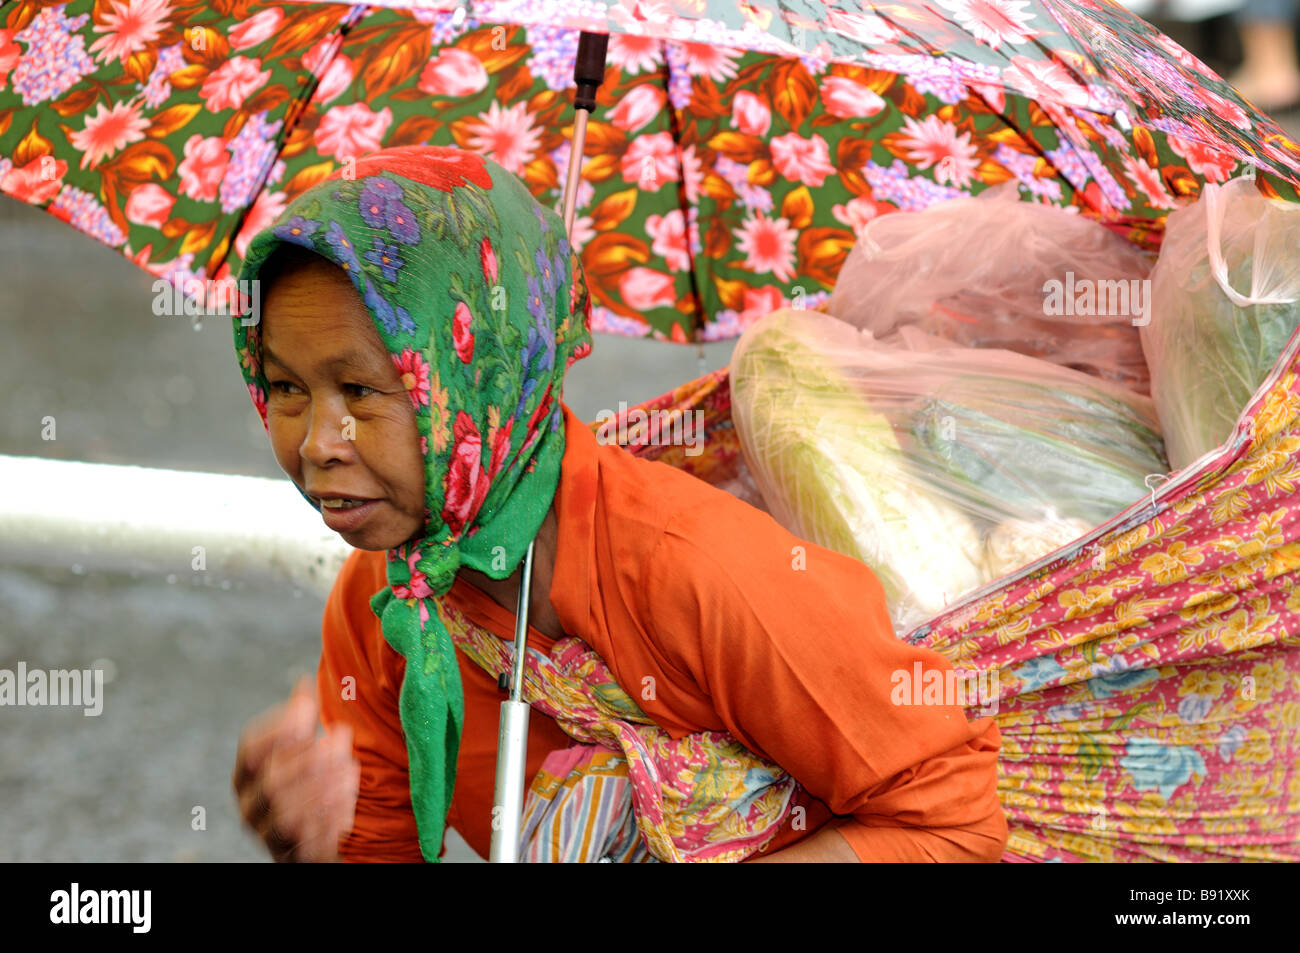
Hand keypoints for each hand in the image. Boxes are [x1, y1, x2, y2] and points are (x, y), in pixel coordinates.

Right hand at [233, 675, 360, 861]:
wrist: (315, 835)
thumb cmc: (308, 780)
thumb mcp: (304, 748)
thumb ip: (302, 719)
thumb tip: (305, 681)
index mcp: (247, 773)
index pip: (251, 747)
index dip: (280, 729)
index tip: (310, 713)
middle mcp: (250, 805)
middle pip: (270, 781)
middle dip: (309, 758)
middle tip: (342, 739)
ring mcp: (266, 834)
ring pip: (286, 814)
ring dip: (322, 788)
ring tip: (351, 770)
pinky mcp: (289, 856)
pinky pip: (304, 844)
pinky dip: (327, 821)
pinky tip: (348, 804)